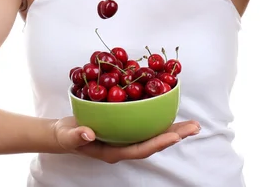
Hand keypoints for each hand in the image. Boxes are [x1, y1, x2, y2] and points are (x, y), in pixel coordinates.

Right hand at [53, 116, 199, 163]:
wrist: (64, 132)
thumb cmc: (67, 136)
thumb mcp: (69, 136)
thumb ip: (78, 135)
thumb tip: (89, 133)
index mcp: (115, 151)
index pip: (141, 149)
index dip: (158, 143)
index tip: (174, 136)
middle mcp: (126, 145)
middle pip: (154, 142)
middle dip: (176, 135)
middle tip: (195, 128)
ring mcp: (128, 136)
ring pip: (155, 133)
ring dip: (175, 128)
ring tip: (193, 124)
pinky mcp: (128, 126)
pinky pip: (147, 123)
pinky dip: (161, 116)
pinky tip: (171, 108)